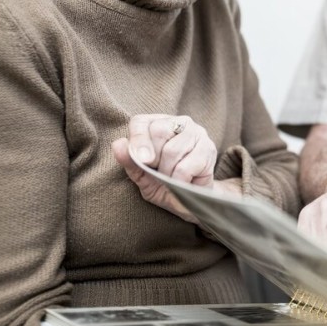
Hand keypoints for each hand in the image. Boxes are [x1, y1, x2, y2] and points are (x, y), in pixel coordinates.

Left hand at [113, 114, 238, 223]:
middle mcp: (180, 123)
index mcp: (159, 124)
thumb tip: (117, 144)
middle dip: (154, 159)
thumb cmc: (164, 186)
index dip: (137, 140)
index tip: (142, 161)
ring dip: (167, 173)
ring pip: (172, 150)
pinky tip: (183, 183)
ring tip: (172, 179)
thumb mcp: (142, 178)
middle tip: (159, 173)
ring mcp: (197, 133)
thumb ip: (130, 162)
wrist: (192, 203)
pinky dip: (179, 181)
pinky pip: (185, 166)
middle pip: (159, 131)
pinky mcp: (209, 149)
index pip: (141, 122)